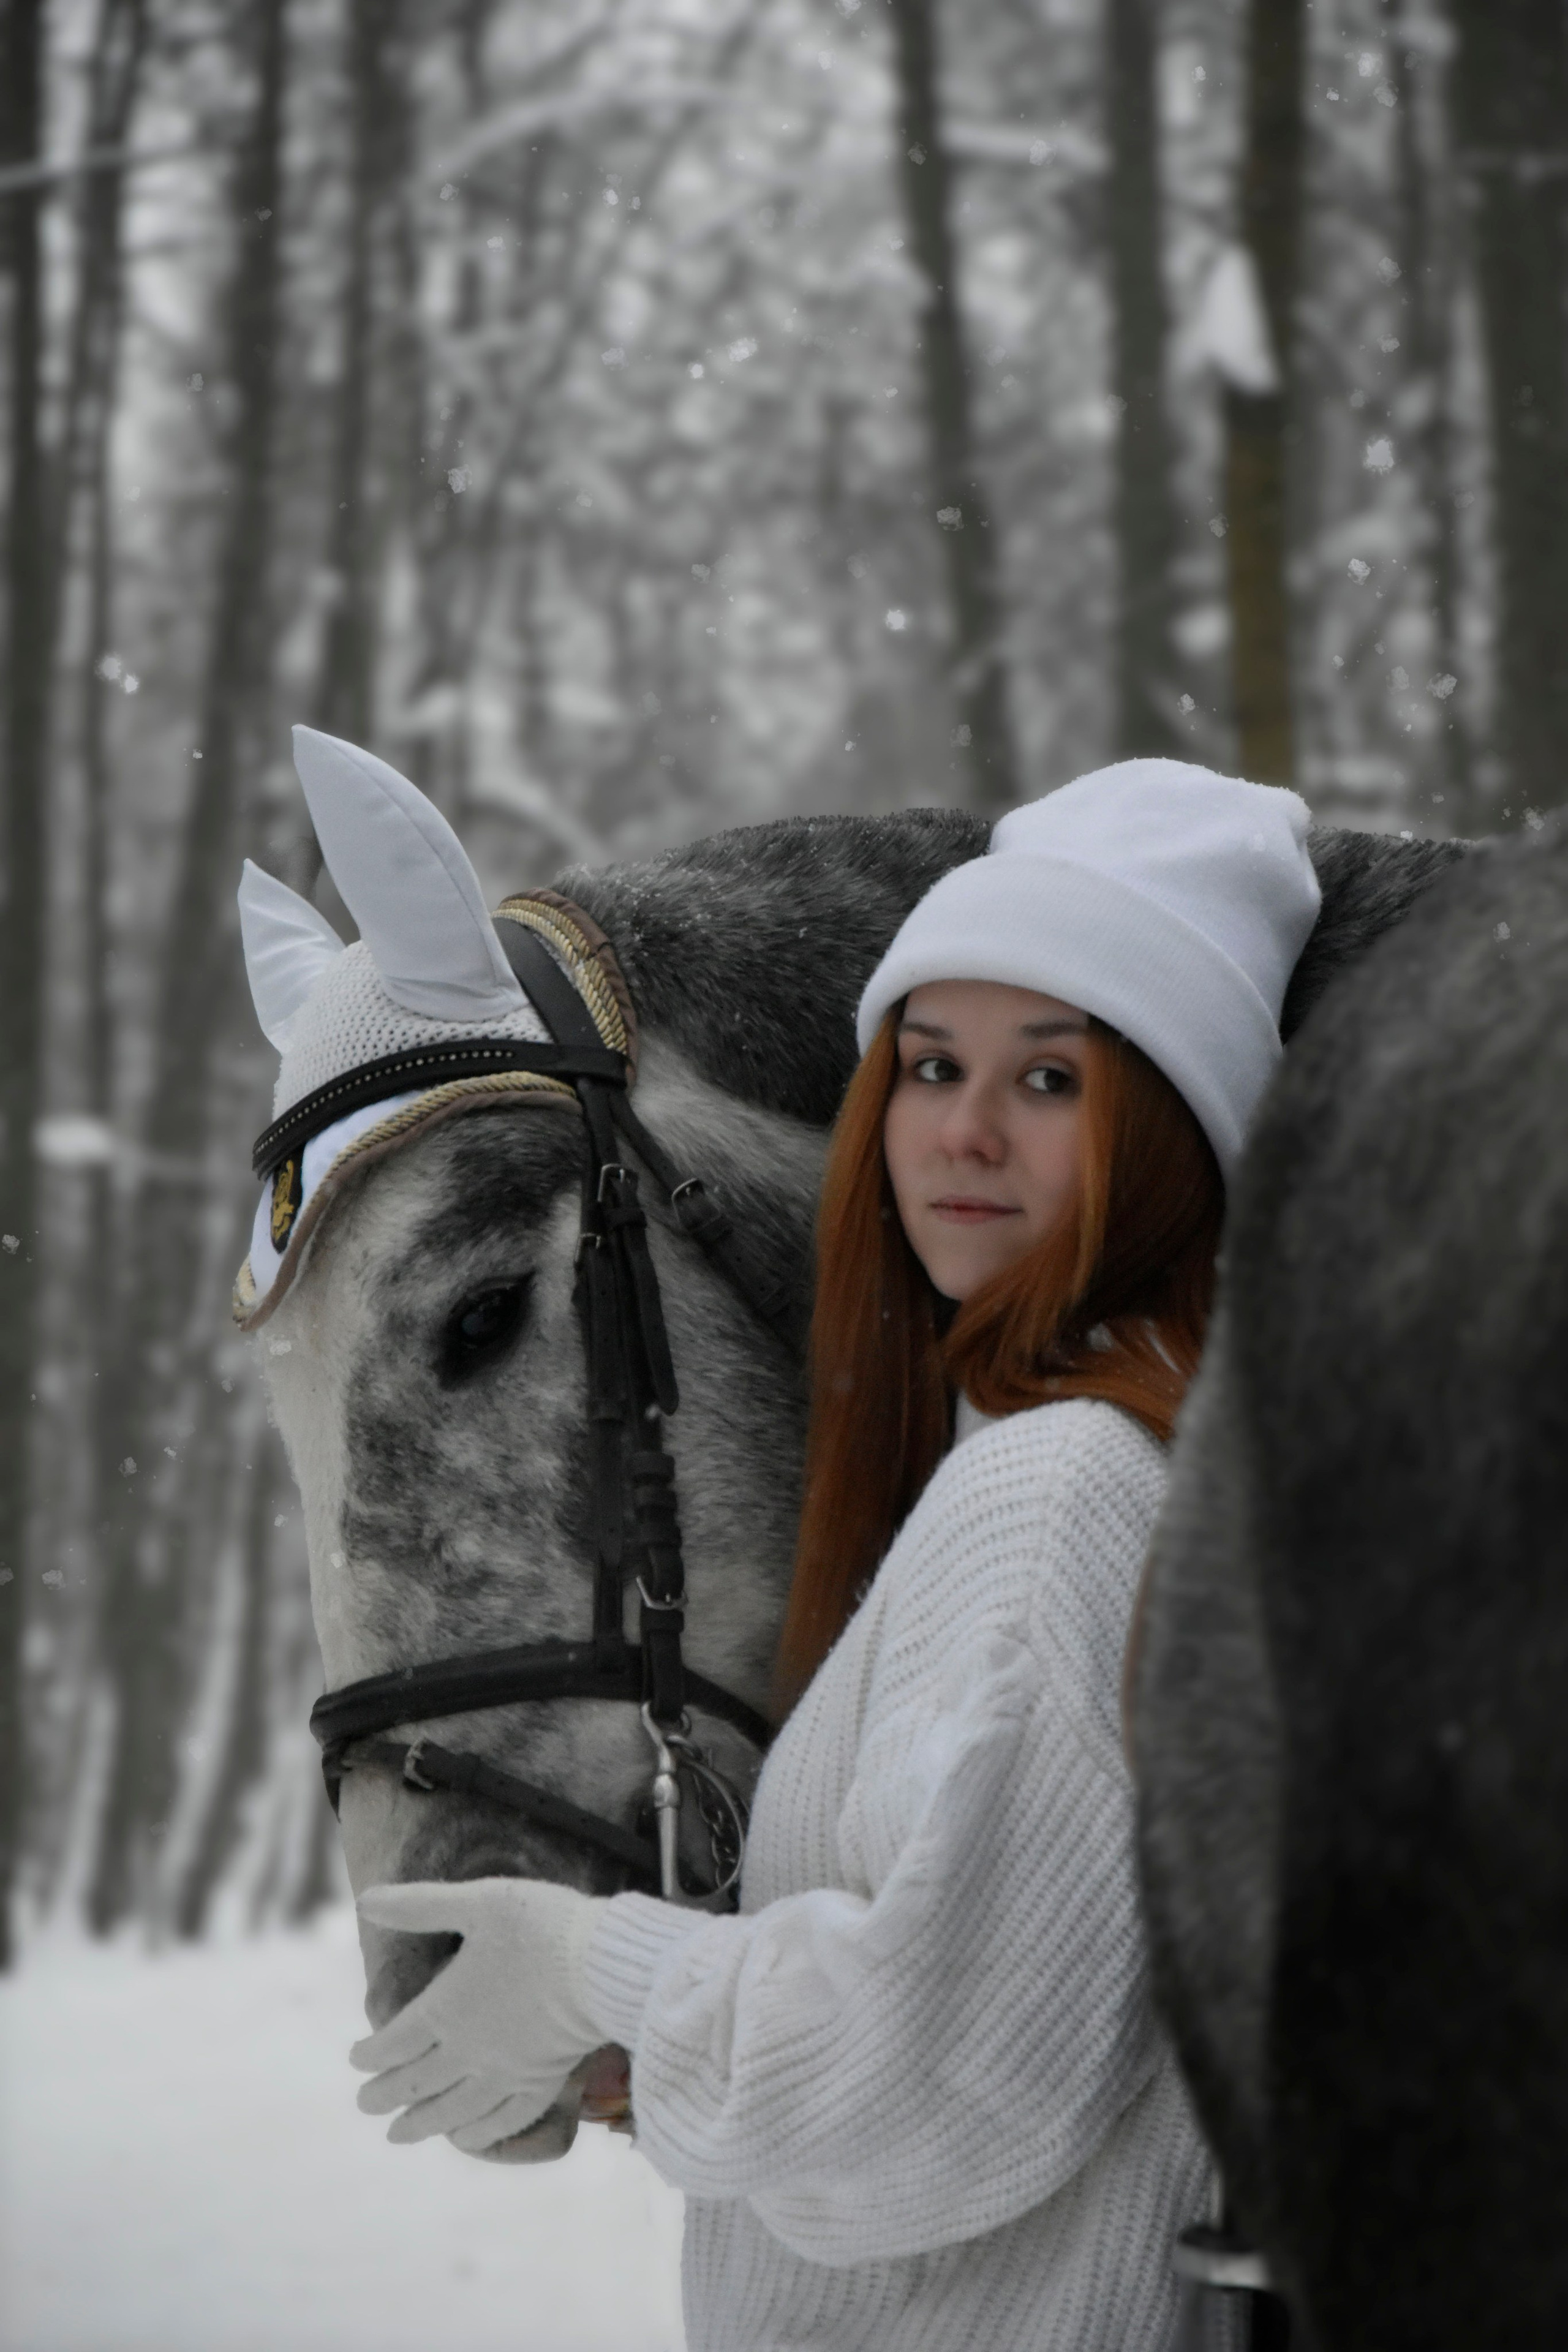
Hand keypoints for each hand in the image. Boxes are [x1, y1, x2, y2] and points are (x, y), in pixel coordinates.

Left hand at [352, 1877, 606, 2153]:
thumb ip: (420, 1905)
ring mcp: (506, 2072)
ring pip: (451, 2110)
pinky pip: (502, 2121)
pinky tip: (464, 2139)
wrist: (604, 1965)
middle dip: (383, 2096)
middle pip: (415, 2083)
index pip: (394, 2043)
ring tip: (398, 2135)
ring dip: (420, 2124)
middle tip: (364, 2104)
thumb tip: (364, 1900)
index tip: (355, 2059)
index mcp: (446, 2008)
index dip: (369, 2056)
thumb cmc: (542, 1926)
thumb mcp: (478, 1902)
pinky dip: (478, 2135)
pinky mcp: (541, 2082)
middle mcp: (469, 2049)